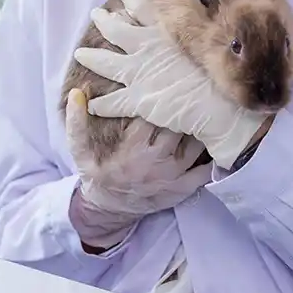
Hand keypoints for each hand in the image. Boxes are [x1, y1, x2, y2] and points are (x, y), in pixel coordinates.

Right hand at [64, 88, 212, 248]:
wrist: (109, 210)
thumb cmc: (98, 174)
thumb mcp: (80, 151)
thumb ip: (77, 123)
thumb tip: (76, 92)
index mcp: (132, 149)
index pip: (154, 114)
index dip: (162, 97)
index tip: (169, 81)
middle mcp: (155, 162)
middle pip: (180, 126)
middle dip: (187, 107)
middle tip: (194, 89)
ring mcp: (172, 176)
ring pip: (197, 143)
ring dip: (203, 127)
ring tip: (207, 109)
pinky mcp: (184, 189)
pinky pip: (207, 169)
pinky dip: (214, 153)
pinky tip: (216, 138)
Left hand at [74, 0, 267, 169]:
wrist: (221, 105)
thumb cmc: (224, 71)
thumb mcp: (215, 39)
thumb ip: (203, 25)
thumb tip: (209, 8)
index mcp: (165, 31)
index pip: (145, 8)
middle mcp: (146, 47)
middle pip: (118, 29)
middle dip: (105, 20)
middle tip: (96, 13)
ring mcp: (138, 73)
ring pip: (105, 62)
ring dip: (91, 57)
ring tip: (79, 53)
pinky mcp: (136, 100)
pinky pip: (112, 102)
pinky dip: (100, 104)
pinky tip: (91, 104)